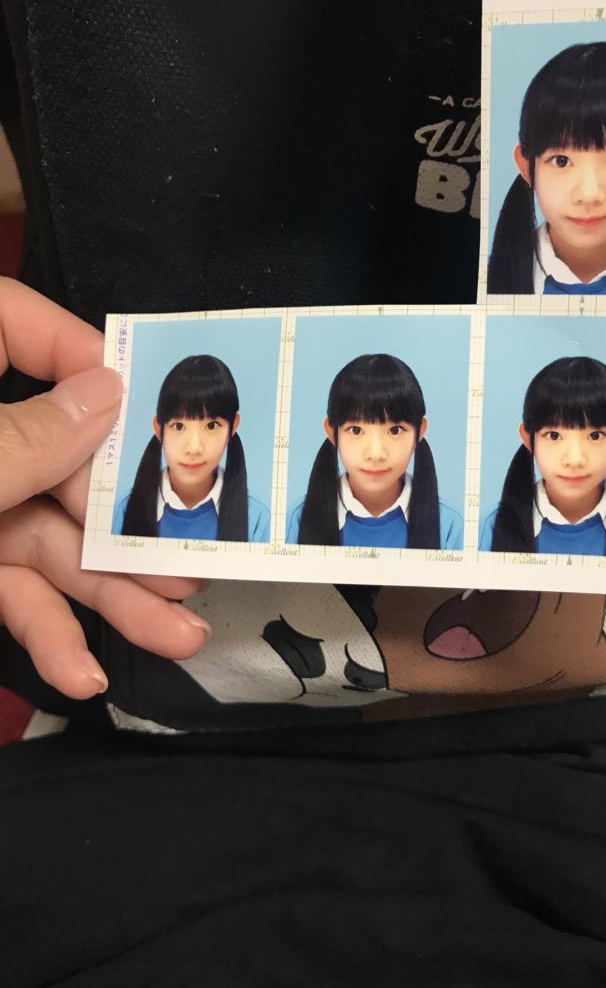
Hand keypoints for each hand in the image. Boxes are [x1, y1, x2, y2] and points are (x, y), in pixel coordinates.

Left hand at [0, 277, 210, 698]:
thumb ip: (25, 437)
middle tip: (194, 551)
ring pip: (42, 538)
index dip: (86, 351)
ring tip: (178, 634)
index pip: (14, 321)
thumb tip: (110, 394)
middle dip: (125, 521)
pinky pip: (4, 587)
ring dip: (107, 593)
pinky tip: (82, 675)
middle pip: (57, 455)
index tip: (148, 403)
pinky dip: (41, 631)